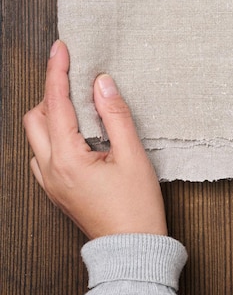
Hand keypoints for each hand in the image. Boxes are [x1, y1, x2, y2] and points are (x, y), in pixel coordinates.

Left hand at [23, 40, 167, 239]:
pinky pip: (43, 153)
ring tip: (79, 103)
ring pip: (35, 136)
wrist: (132, 246)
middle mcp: (51, 170)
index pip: (55, 104)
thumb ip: (115, 115)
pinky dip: (53, 133)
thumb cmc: (136, 205)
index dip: (57, 72)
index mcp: (68, 159)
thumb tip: (102, 84)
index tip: (60, 49)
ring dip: (51, 113)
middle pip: (34, 117)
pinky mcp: (56, 189)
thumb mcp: (133, 154)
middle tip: (74, 76)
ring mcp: (50, 182)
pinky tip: (76, 132)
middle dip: (50, 92)